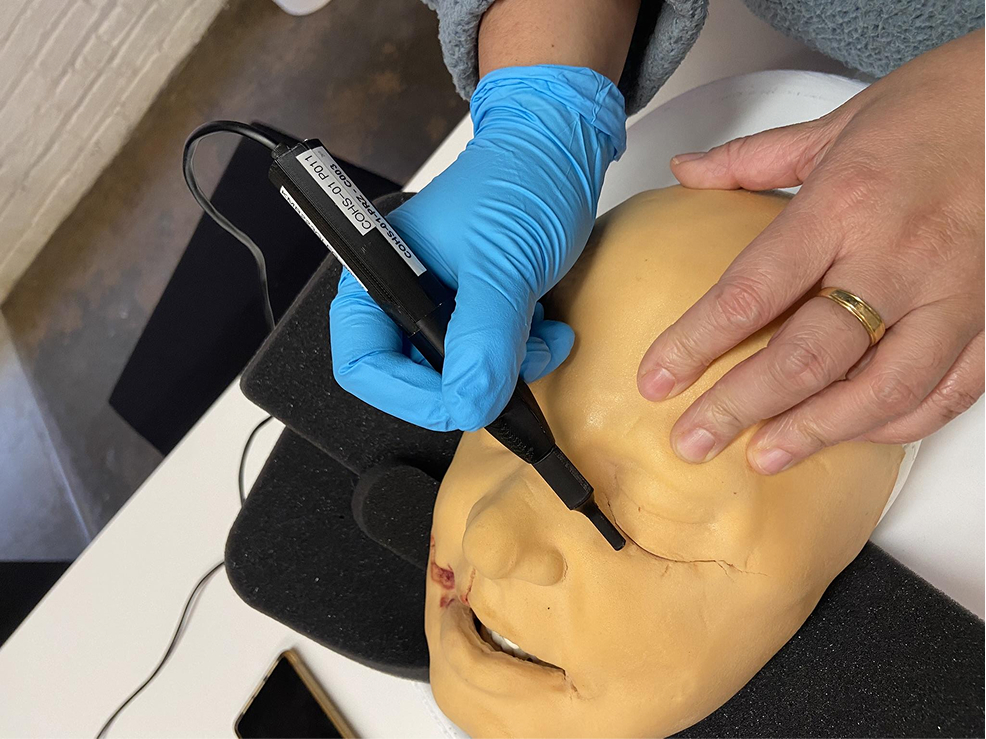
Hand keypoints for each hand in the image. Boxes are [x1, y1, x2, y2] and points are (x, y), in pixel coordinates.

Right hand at [330, 66, 625, 430]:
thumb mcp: (502, 266)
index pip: (362, 363)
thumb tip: (467, 404)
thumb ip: (483, 340)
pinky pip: (490, 359)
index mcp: (381, 276)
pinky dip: (524, 356)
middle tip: (507, 373)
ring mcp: (442, 306)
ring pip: (458, 374)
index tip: (456, 401)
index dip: (404, 393)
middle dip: (466, 382)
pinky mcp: (476, 311)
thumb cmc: (520, 182)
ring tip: (542, 337)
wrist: (561, 152)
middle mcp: (403, 296)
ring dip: (507, 369)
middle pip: (411, 377)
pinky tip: (548, 328)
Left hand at [637, 30, 983, 473]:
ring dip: (814, 432)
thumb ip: (752, 158)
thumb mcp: (837, 123)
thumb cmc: (938, 107)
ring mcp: (954, 296)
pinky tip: (849, 434)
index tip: (655, 380)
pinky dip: (894, 423)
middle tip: (692, 440)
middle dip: (738, 406)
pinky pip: (945, 392)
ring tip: (761, 457)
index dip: (694, 344)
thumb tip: (684, 170)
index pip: (751, 291)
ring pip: (879, 390)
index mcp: (844, 204)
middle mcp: (897, 257)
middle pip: (805, 355)